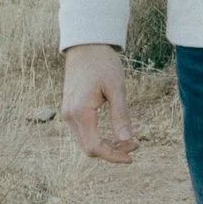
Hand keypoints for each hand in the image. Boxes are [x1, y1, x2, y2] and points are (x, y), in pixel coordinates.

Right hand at [61, 45, 134, 164]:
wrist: (86, 46)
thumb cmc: (103, 63)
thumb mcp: (117, 88)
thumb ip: (121, 115)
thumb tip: (127, 139)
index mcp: (80, 112)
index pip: (95, 147)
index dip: (113, 156)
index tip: (132, 157)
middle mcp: (69, 116)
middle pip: (89, 148)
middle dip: (112, 151)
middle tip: (135, 144)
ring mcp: (67, 114)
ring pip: (85, 142)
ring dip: (105, 146)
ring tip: (128, 139)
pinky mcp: (70, 110)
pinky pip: (83, 132)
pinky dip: (98, 137)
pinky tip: (115, 132)